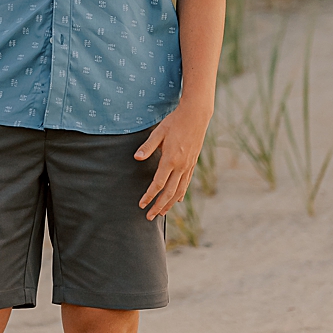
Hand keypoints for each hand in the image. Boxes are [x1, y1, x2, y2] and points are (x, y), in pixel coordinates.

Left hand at [136, 101, 210, 219]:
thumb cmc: (175, 122)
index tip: (141, 204)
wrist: (196, 115)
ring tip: (161, 213)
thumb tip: (136, 157)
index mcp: (170, 159)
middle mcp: (180, 166)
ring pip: (179, 191)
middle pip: (169, 192)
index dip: (149, 196)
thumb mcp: (158, 132)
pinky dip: (181, 193)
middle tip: (149, 217)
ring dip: (170, 204)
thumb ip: (148, 147)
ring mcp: (188, 165)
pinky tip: (178, 200)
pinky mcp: (192, 163)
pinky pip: (186, 183)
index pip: (158, 184)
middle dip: (158, 206)